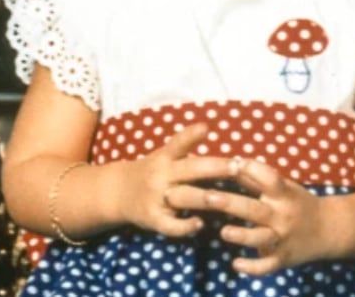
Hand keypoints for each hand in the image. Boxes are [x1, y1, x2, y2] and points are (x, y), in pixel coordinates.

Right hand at [116, 123, 233, 236]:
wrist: (117, 193)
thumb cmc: (152, 171)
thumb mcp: (164, 155)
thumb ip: (184, 145)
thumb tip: (209, 127)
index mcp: (165, 158)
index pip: (178, 143)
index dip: (191, 135)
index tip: (206, 128)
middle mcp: (161, 175)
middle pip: (190, 169)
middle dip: (215, 168)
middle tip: (237, 166)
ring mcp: (156, 197)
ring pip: (184, 197)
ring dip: (205, 198)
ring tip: (225, 199)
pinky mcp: (152, 219)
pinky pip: (170, 225)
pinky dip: (185, 226)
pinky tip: (200, 224)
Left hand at [207, 158, 330, 274]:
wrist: (328, 228)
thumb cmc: (299, 203)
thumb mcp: (285, 188)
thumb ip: (258, 179)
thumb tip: (232, 162)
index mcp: (284, 195)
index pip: (269, 179)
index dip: (252, 169)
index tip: (232, 164)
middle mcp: (282, 216)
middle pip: (255, 209)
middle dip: (230, 203)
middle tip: (207, 197)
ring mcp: (282, 238)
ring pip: (260, 238)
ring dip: (241, 235)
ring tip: (223, 232)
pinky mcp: (282, 258)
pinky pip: (266, 266)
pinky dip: (251, 267)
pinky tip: (236, 264)